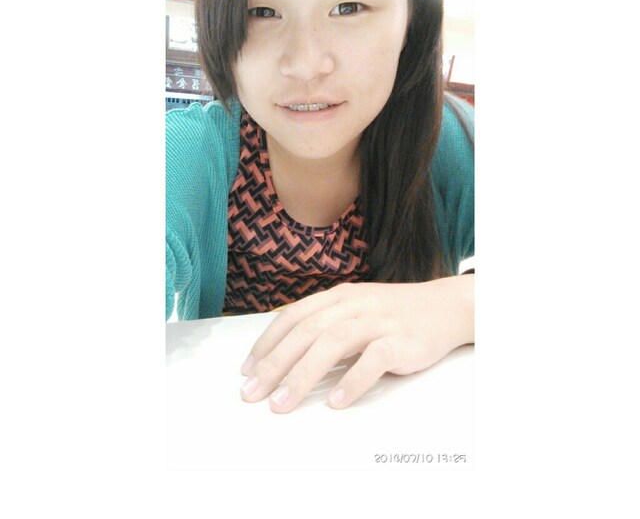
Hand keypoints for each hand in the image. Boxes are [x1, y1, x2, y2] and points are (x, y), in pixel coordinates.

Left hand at [239, 274, 473, 412]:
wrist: (443, 307)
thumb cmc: (392, 314)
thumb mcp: (355, 309)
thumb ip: (326, 325)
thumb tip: (287, 356)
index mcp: (337, 297)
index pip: (293, 317)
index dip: (267, 342)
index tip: (247, 369)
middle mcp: (353, 305)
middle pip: (306, 331)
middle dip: (274, 364)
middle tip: (252, 393)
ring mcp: (377, 321)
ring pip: (333, 343)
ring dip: (303, 375)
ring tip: (282, 403)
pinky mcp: (401, 340)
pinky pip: (373, 360)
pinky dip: (352, 381)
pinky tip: (335, 402)